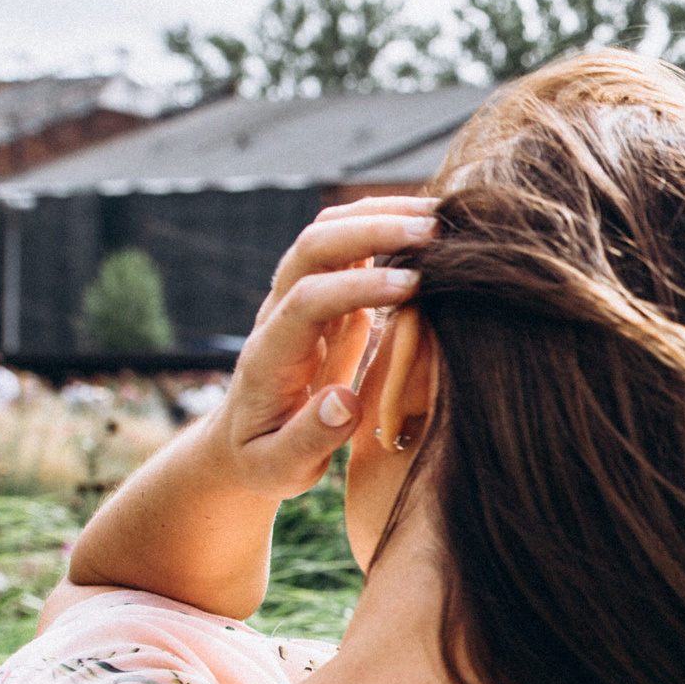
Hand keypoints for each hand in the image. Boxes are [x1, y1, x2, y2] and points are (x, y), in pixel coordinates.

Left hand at [212, 197, 435, 499]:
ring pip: (328, 230)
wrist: (245, 438)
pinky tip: (427, 230)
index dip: (359, 287)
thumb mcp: (280, 467)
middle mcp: (279, 313)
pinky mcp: (324, 293)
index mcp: (270, 355)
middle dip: (371, 230)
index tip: (413, 288)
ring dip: (378, 216)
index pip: (307, 301)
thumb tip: (344, 401)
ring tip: (439, 219)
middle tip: (434, 233)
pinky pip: (347, 243)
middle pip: (313, 245)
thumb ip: (310, 438)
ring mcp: (300, 296)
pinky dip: (383, 224)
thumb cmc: (267, 458)